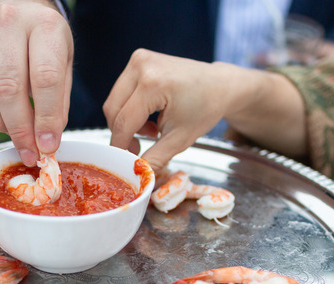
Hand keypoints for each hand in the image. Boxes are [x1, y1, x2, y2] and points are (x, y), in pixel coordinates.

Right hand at [0, 0, 72, 165]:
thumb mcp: (64, 61)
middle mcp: (8, 23)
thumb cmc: (44, 39)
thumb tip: (46, 140)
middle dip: (20, 129)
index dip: (46, 118)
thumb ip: (59, 99)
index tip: (47, 146)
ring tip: (13, 133)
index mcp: (44, 25)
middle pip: (9, 87)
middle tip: (29, 151)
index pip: (45, 78)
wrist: (17, 7)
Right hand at [105, 50, 307, 170]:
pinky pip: (122, 92)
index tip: (125, 162)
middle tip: (138, 149)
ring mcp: (139, 59)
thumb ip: (155, 159)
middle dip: (122, 134)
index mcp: (153, 84)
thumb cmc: (205, 108)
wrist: (220, 85)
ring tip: (151, 131)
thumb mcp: (180, 139)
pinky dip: (130, 109)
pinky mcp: (139, 59)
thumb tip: (137, 175)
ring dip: (126, 121)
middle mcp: (141, 66)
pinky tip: (150, 117)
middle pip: (113, 110)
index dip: (121, 146)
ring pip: (114, 101)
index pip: (123, 122)